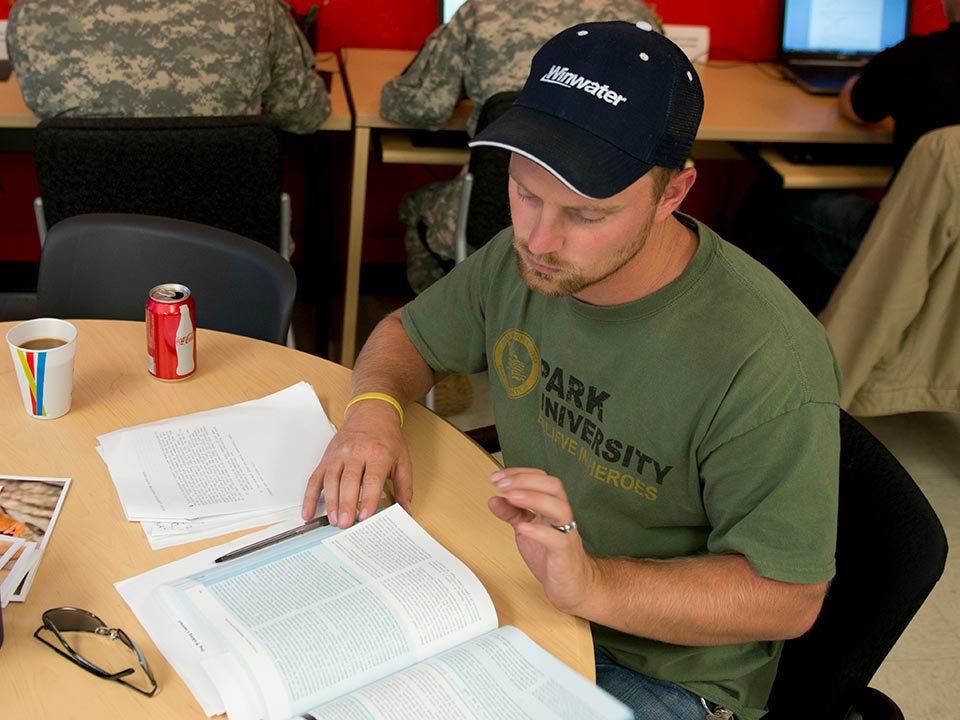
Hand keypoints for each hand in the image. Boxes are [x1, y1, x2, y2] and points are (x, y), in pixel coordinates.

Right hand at [301, 402, 412, 527]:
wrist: (372, 412)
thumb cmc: (387, 438)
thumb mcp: (403, 460)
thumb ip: (405, 488)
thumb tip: (406, 512)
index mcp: (377, 453)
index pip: (371, 479)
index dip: (368, 499)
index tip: (365, 517)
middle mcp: (355, 452)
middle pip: (348, 480)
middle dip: (346, 504)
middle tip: (345, 524)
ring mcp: (338, 454)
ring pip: (331, 479)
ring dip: (330, 502)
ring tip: (333, 520)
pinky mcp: (327, 457)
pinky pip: (315, 477)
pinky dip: (309, 496)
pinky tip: (308, 511)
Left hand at [487, 467, 596, 612]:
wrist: (574, 586)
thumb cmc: (552, 555)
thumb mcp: (527, 529)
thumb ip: (512, 513)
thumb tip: (494, 499)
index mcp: (552, 506)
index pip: (541, 478)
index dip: (518, 473)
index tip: (497, 477)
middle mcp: (561, 516)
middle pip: (553, 486)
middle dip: (525, 481)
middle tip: (501, 484)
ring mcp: (566, 533)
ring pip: (559, 508)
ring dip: (533, 498)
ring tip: (511, 497)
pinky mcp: (565, 554)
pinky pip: (557, 539)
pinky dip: (539, 531)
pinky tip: (522, 527)